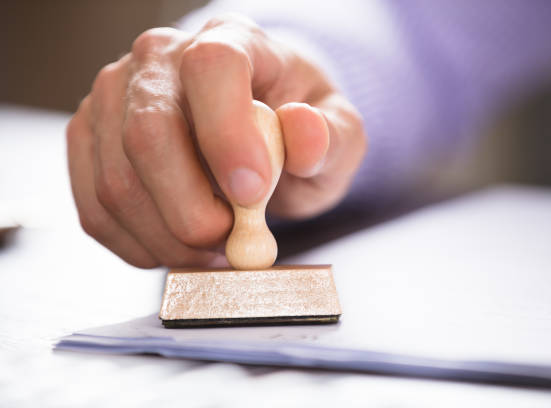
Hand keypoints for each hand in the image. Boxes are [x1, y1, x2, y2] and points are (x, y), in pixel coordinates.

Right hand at [66, 14, 366, 267]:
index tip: (253, 193)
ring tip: (215, 249)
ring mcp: (114, 98)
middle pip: (149, 133)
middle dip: (193, 211)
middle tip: (233, 242)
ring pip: (118, 182)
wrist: (253, 136)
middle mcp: (159, 60)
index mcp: (231, 40)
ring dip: (170, 239)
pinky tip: (179, 248)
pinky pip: (96, 209)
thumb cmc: (294, 134)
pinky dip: (140, 246)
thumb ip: (330, 135)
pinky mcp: (90, 140)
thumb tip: (302, 130)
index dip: (228, 135)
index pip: (212, 67)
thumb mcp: (336, 136)